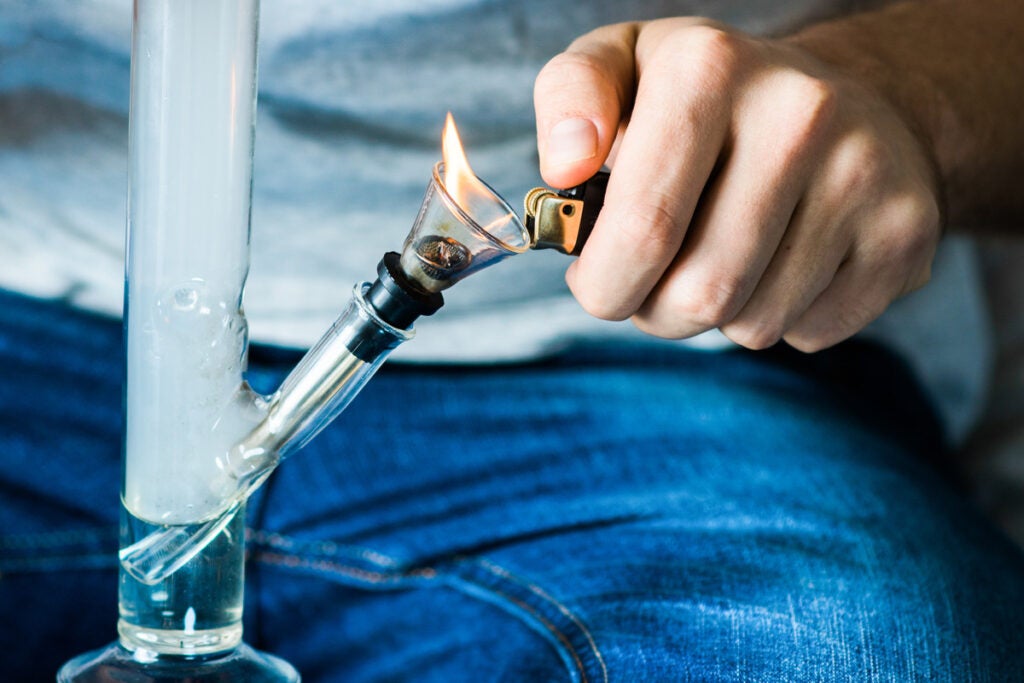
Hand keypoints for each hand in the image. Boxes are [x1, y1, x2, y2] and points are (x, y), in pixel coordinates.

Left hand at [534, 18, 940, 351]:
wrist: (843, 100)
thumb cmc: (707, 101)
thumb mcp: (624, 68)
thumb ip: (570, 98)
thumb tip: (564, 166)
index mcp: (709, 68)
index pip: (643, 229)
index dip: (604, 282)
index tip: (594, 277)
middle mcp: (800, 113)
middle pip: (699, 293)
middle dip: (652, 311)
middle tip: (647, 283)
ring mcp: (864, 175)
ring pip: (752, 324)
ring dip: (713, 317)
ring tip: (716, 259)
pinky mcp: (905, 233)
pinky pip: (806, 332)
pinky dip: (776, 319)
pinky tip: (780, 262)